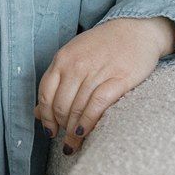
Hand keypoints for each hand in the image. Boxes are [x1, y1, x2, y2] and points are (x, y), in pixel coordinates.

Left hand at [35, 16, 174, 153]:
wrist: (136, 30)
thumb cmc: (103, 46)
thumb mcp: (74, 56)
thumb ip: (56, 82)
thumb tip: (38, 113)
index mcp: (63, 58)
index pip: (45, 94)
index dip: (45, 117)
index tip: (49, 130)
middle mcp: (77, 65)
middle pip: (60, 105)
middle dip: (60, 127)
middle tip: (65, 140)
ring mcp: (97, 71)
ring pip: (77, 108)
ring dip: (72, 132)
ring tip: (73, 144)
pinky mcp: (119, 79)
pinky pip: (97, 106)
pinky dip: (87, 123)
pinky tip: (84, 134)